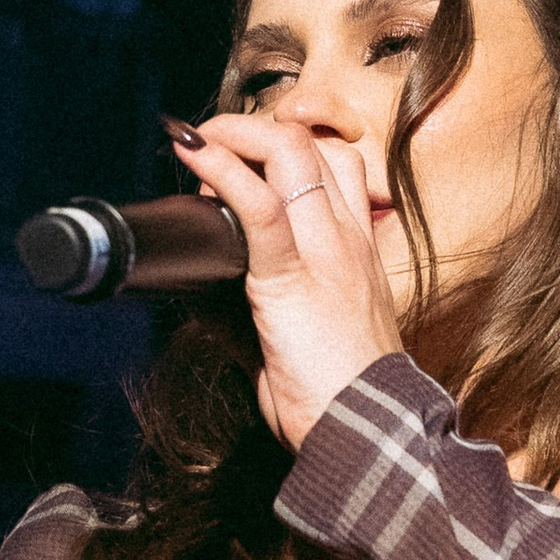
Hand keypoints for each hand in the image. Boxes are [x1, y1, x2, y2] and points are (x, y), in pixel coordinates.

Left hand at [168, 113, 403, 453]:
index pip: (340, 163)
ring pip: (290, 152)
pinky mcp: (292, 277)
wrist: (366, 431)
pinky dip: (219, 169)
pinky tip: (192, 156)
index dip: (292, 144)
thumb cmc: (341, 399)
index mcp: (358, 250)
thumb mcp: (309, 340)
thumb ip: (265, 309)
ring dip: (235, 134)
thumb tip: (204, 300)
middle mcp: (348, 239)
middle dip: (253, 128)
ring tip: (198, 144)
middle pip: (312, 144)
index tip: (246, 157)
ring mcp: (326, 252)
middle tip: (210, 141)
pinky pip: (259, 206)